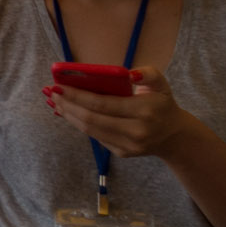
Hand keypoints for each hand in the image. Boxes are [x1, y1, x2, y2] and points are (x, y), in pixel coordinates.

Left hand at [43, 69, 194, 159]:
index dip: (77, 95)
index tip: (58, 85)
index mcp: (144, 110)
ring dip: (69, 115)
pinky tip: (68, 113)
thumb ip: (147, 73)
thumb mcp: (161, 83)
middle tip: (51, 92)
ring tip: (55, 101)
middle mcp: (136, 131)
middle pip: (91, 119)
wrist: (174, 136)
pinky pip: (95, 137)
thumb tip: (128, 74)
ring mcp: (128, 145)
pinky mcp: (122, 153)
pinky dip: (78, 124)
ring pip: (90, 130)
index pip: (102, 104)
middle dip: (67, 105)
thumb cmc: (162, 103)